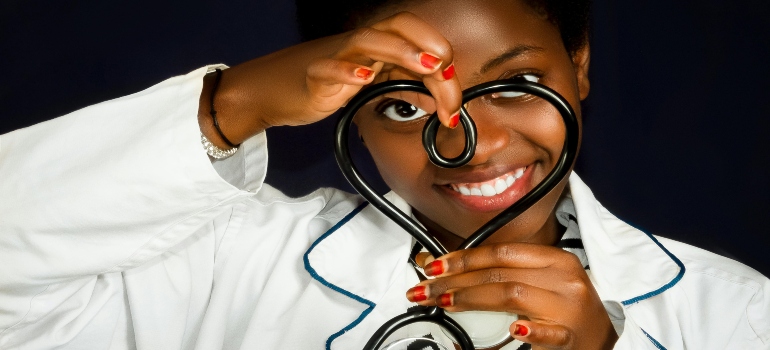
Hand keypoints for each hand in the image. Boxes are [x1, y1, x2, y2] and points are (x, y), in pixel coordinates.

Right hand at [199, 12, 461, 147]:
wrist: (271, 91)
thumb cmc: (325, 84)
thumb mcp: (372, 82)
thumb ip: (405, 82)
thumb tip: (445, 98)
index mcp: (378, 44)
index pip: (417, 38)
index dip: (442, 59)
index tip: (454, 97)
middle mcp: (360, 45)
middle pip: (398, 27)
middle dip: (429, 45)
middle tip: (447, 74)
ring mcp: (335, 56)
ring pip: (368, 40)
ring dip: (400, 50)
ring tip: (426, 65)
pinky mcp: (312, 75)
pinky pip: (326, 68)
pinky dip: (345, 71)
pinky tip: (362, 78)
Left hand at [407, 243, 617, 349]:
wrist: (603, 338)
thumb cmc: (566, 308)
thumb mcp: (542, 281)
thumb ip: (507, 273)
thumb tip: (455, 270)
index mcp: (554, 260)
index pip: (501, 253)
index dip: (464, 258)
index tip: (435, 266)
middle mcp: (562, 279)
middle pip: (500, 274)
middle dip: (456, 281)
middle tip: (426, 289)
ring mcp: (568, 309)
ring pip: (513, 295)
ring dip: (471, 299)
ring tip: (444, 302)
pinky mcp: (570, 338)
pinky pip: (549, 333)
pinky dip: (530, 332)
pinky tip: (514, 330)